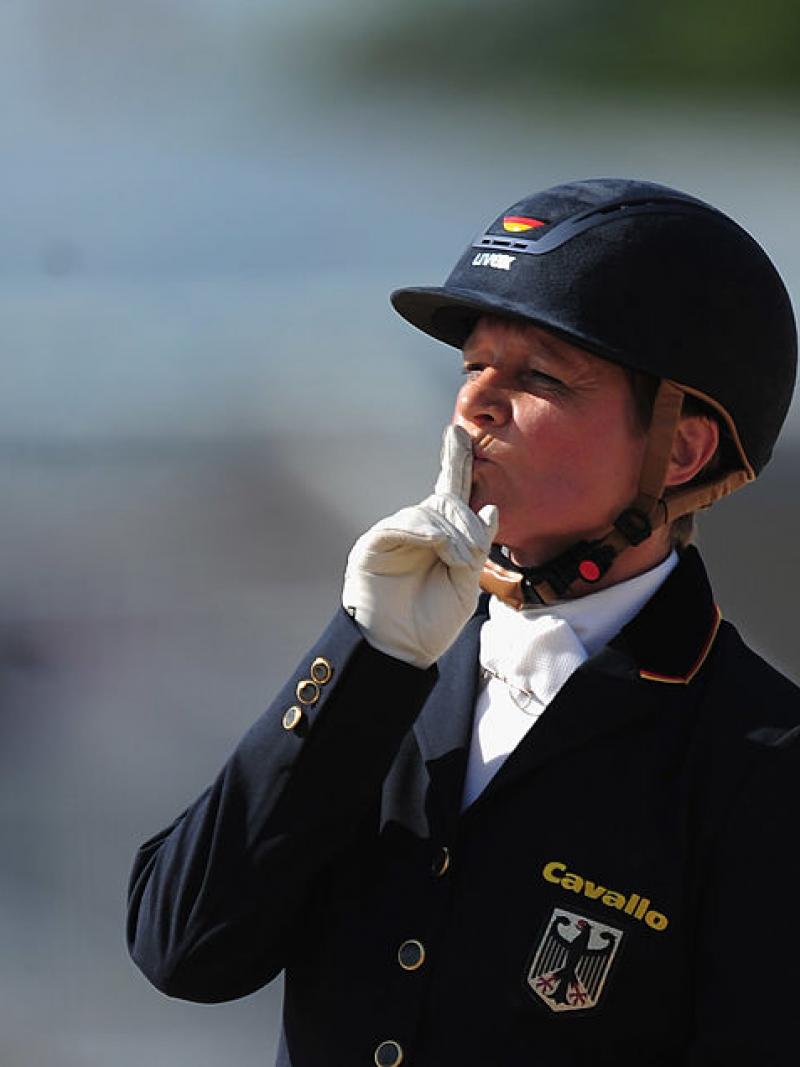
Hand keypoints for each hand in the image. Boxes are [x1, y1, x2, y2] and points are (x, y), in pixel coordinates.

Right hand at [342, 425, 498, 667]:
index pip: (450, 492)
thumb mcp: (467, 582)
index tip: (458, 432)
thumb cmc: (433, 622)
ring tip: (458, 562)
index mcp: (441, 537)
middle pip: (446, 501)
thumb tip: (489, 506)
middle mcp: (417, 530)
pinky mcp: (374, 545)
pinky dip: (425, 532)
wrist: (401, 651)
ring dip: (451, 533)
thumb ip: (477, 545)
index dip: (455, 461)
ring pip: (428, 513)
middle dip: (465, 522)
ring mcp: (394, 536)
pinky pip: (402, 525)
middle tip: (471, 554)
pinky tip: (437, 547)